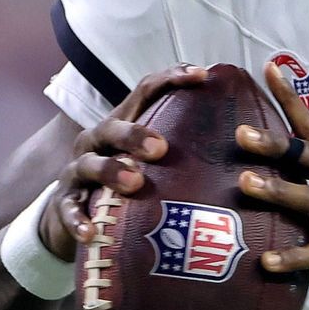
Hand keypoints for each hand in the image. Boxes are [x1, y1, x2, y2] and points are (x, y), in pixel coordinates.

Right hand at [39, 64, 207, 258]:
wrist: (68, 215)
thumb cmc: (124, 185)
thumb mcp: (147, 162)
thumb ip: (181, 150)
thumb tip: (243, 144)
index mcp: (122, 125)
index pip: (144, 92)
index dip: (171, 79)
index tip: (202, 76)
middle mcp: (97, 142)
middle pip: (112, 127)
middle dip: (136, 134)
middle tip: (162, 149)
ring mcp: (78, 172)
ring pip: (90, 165)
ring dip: (112, 172)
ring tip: (134, 184)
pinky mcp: (65, 203)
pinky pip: (69, 211)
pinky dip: (79, 221)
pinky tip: (92, 233)